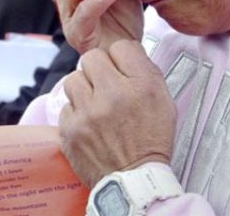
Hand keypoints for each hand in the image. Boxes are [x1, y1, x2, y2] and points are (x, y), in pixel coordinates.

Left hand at [59, 40, 175, 187]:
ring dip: (83, 88)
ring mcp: (88, 112)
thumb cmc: (149, 141)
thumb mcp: (163, 102)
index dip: (120, 57)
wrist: (134, 182)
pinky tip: (89, 122)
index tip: (121, 68)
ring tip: (95, 104)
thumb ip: (145, 71)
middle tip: (105, 85)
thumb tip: (126, 52)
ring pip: (74, 78)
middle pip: (92, 57)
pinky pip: (66, 105)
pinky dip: (76, 112)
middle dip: (98, 69)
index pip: (121, 47)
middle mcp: (113, 95)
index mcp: (141, 86)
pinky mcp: (70, 127)